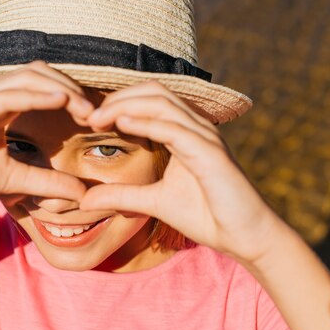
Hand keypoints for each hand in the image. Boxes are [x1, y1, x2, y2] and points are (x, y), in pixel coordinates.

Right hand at [0, 61, 92, 207]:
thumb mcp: (13, 180)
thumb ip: (47, 181)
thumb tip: (82, 194)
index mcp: (3, 104)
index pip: (45, 86)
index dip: (73, 97)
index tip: (98, 120)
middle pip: (41, 73)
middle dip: (73, 89)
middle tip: (97, 114)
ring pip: (28, 77)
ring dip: (61, 90)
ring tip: (86, 110)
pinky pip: (8, 94)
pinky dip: (36, 95)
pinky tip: (59, 102)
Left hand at [81, 80, 284, 262]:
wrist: (244, 236)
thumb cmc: (206, 215)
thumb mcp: (154, 202)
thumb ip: (121, 195)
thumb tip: (85, 199)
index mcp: (184, 132)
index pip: (149, 100)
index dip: (118, 103)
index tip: (90, 120)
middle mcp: (196, 127)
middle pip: (153, 92)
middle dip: (117, 98)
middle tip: (88, 115)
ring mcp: (205, 136)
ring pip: (162, 103)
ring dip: (126, 106)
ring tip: (97, 118)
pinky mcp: (210, 153)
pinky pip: (175, 129)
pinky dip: (147, 122)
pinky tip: (122, 123)